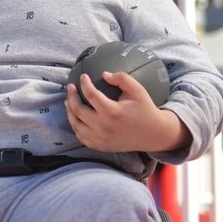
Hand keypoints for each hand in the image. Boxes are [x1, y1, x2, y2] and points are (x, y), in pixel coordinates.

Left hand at [64, 71, 190, 152]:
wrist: (154, 135)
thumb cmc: (145, 110)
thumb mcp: (138, 90)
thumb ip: (121, 79)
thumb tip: (104, 74)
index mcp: (112, 112)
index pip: (91, 94)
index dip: (84, 83)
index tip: (83, 76)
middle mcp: (104, 127)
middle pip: (78, 110)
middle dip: (71, 96)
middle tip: (70, 87)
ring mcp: (101, 139)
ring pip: (76, 125)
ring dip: (69, 112)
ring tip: (68, 101)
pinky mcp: (101, 146)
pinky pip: (82, 137)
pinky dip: (76, 126)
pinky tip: (76, 117)